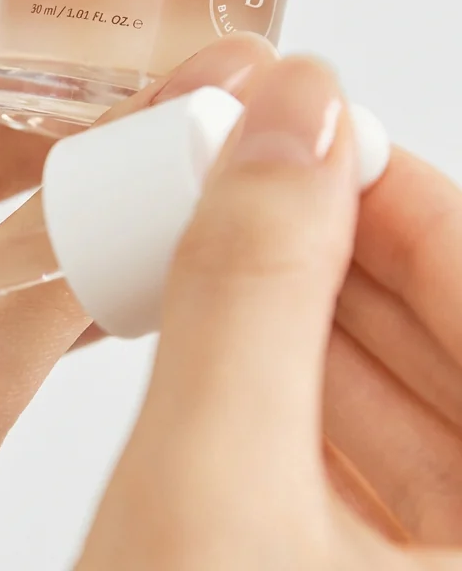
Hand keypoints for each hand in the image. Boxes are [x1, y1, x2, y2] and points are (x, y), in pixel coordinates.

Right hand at [76, 56, 461, 569]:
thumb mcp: (204, 489)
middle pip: (443, 329)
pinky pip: (371, 455)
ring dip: (298, 306)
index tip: (290, 123)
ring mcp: (449, 568)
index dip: (385, 187)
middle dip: (325, 243)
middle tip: (226, 175)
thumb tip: (286, 116)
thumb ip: (244, 286)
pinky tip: (220, 334)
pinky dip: (290, 382)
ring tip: (210, 242)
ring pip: (402, 390)